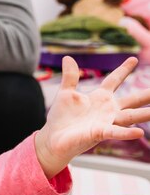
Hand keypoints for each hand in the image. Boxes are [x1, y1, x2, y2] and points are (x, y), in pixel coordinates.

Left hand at [35, 56, 149, 178]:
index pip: (114, 80)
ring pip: (130, 116)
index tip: (134, 58)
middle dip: (146, 95)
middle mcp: (107, 109)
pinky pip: (115, 132)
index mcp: (99, 97)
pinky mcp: (99, 133)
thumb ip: (70, 77)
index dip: (123, 70)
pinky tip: (139, 132)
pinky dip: (127, 133)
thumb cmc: (61, 117)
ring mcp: (106, 121)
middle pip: (132, 99)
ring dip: (145, 114)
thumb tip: (68, 57)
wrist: (53, 137)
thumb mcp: (66, 93)